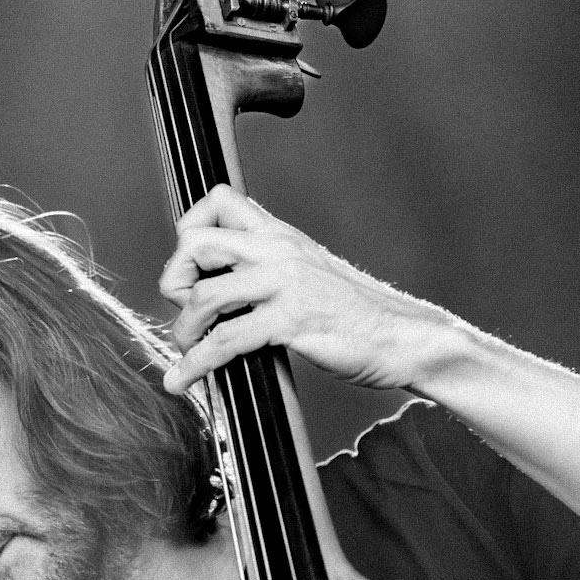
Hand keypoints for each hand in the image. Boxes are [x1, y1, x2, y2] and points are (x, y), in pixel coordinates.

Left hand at [158, 185, 451, 396]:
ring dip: (183, 330)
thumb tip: (226, 287)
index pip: (217, 200)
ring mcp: (285, 284)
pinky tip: (185, 379)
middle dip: (175, 280)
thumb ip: (272, 268)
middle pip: (196, 242)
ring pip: (204, 294)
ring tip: (186, 350)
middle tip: (183, 310)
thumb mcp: (311, 274)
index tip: (189, 268)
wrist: (404, 337)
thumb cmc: (359, 315)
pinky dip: (196, 363)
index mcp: (281, 234)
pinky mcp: (291, 321)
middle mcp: (279, 250)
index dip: (189, 230)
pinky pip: (225, 340)